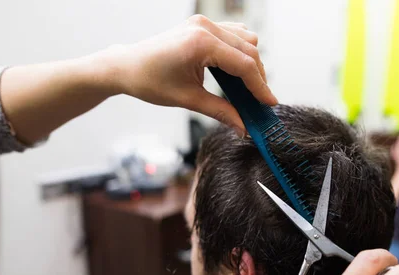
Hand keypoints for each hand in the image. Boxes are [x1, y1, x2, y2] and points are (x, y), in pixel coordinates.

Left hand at [96, 15, 276, 134]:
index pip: (244, 64)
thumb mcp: (188, 100)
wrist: (127, 66)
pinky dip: (240, 52)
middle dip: (258, 78)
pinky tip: (236, 72)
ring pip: (245, 40)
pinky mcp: (202, 25)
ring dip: (251, 64)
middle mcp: (205, 27)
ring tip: (248, 89)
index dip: (260, 86)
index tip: (270, 104)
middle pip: (250, 51)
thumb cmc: (150, 81)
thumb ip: (220, 112)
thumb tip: (244, 127)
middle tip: (260, 103)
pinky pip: (234, 34)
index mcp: (201, 43)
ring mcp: (204, 23)